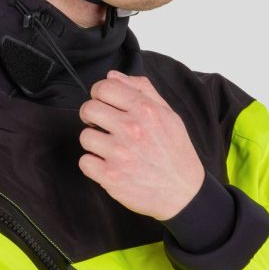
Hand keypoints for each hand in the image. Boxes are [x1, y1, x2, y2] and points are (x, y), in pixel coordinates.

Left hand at [78, 70, 204, 219]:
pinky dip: (93, 164)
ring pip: (85, 136)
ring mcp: (120, 154)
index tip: (103, 101)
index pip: (104, 87)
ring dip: (95, 142)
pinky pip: (84, 162)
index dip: (99, 92)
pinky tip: (109, 164)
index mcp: (145, 110)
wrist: (184, 193)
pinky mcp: (111, 177)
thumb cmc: (175, 152)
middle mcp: (131, 129)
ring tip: (111, 147)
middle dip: (92, 115)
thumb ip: (141, 89)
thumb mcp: (168, 114)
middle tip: (103, 124)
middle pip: (88, 109)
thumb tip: (112, 76)